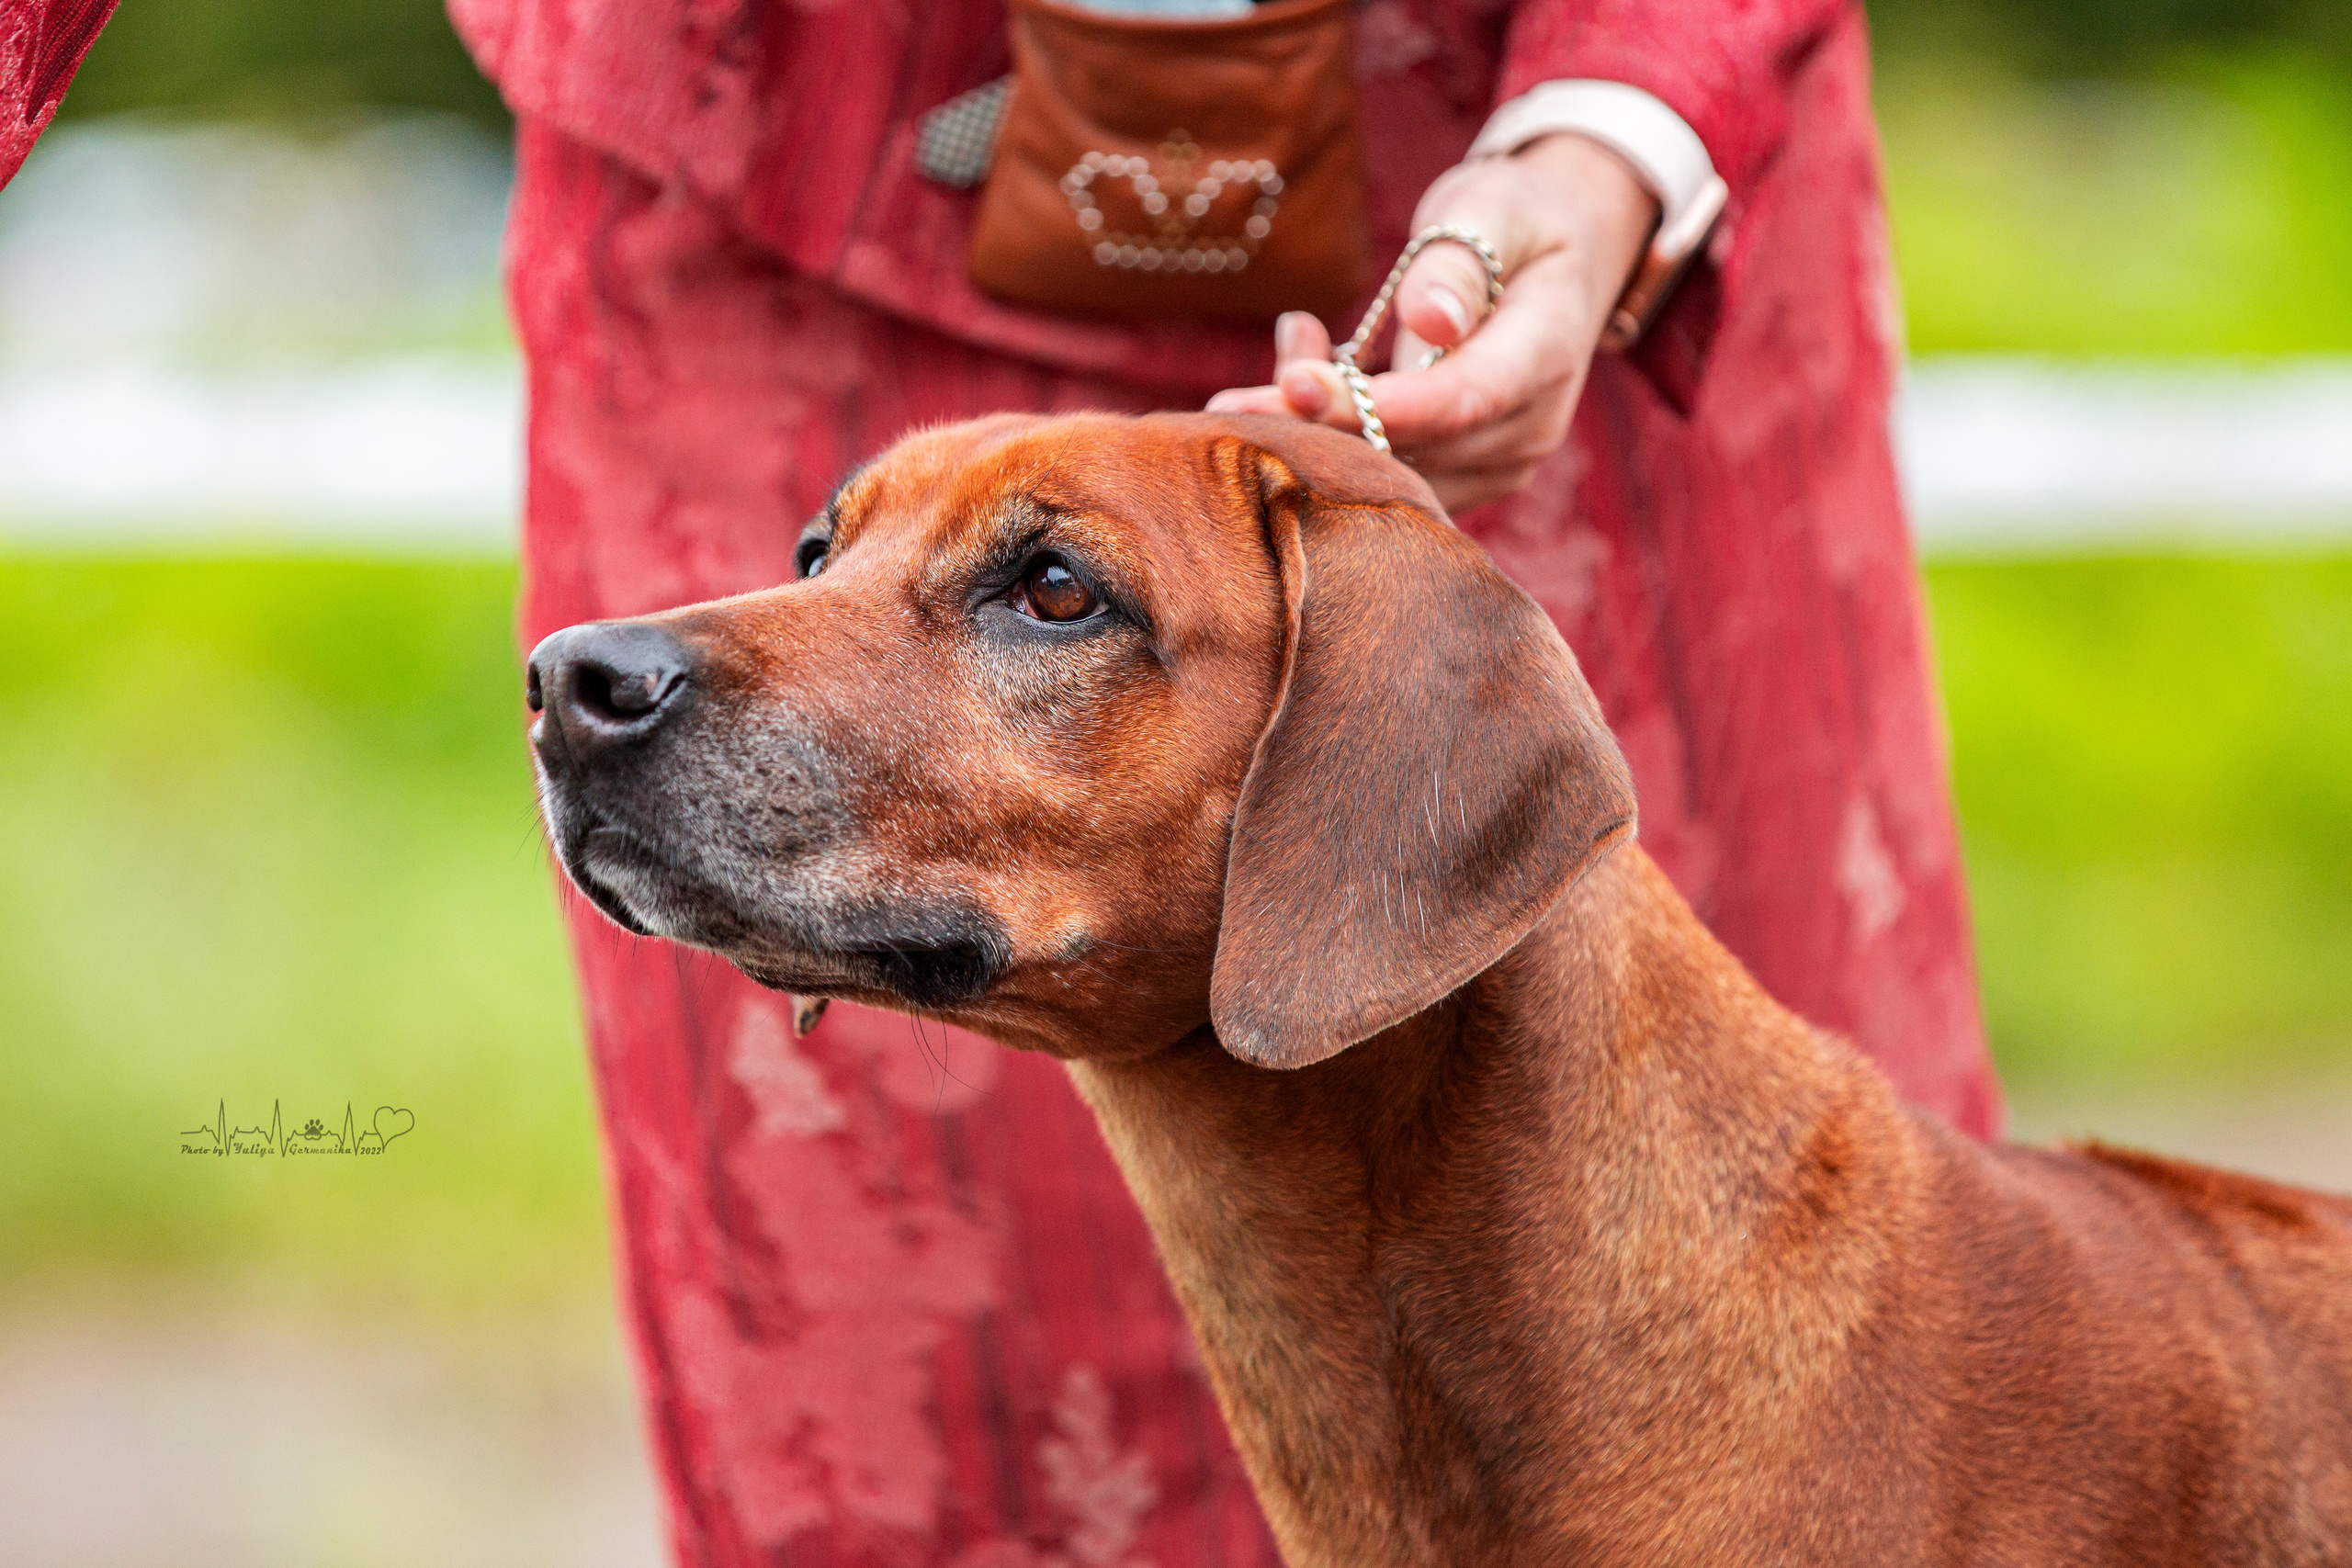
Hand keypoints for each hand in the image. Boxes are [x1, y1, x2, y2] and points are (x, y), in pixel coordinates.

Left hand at [1207, 133, 1658, 512]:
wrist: (1554, 255)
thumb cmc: (1513, 218)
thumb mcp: (1490, 208)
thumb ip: (1458, 262)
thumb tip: (1430, 322)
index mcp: (1547, 354)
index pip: (1458, 402)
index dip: (1373, 406)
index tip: (1295, 385)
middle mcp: (1530, 426)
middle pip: (1412, 452)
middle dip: (1315, 427)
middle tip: (1227, 397)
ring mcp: (1499, 461)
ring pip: (1390, 475)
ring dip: (1314, 429)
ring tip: (1284, 348)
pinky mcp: (1463, 473)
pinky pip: (1388, 473)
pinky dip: (1332, 434)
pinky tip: (1306, 371)